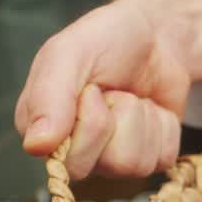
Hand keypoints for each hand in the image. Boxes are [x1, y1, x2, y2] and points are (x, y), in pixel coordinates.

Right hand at [14, 0, 201, 178]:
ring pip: (138, 165)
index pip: (67, 159)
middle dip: (122, 118)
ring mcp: (112, 160)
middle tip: (113, 91)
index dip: (91, 121)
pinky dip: (165, 126)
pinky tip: (152, 107)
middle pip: (110, 165)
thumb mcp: (70, 53)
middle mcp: (73, 151)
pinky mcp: (148, 159)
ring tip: (132, 97)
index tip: (93, 89)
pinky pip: (164, 160)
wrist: (156, 35)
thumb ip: (48, 96)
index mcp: (40, 128)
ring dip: (145, 120)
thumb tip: (36, 146)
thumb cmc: (106, 40)